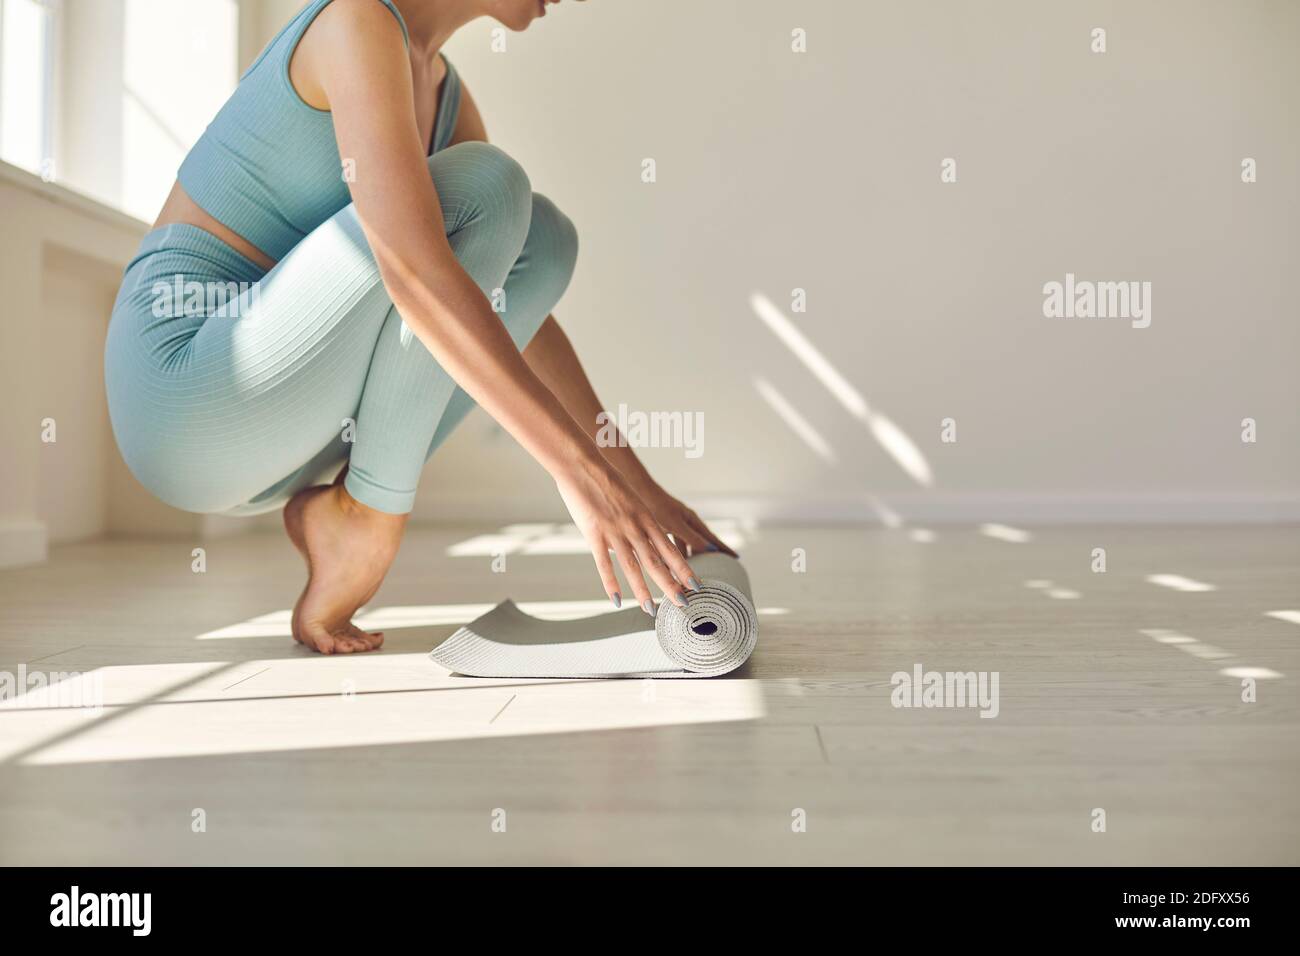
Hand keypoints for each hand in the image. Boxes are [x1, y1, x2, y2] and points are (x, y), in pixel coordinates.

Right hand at [555, 457, 701, 613]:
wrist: (583, 464)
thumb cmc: (606, 480)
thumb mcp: (630, 500)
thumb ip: (636, 520)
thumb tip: (641, 536)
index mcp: (646, 518)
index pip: (669, 548)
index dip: (683, 567)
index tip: (696, 584)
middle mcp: (635, 527)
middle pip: (657, 561)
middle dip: (671, 584)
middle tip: (684, 603)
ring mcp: (615, 531)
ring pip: (633, 566)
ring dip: (643, 590)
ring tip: (651, 610)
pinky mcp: (594, 533)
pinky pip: (604, 563)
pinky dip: (611, 583)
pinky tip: (616, 600)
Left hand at [629, 481, 736, 559]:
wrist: (639, 491)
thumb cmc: (658, 506)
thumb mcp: (676, 525)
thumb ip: (692, 538)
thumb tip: (711, 550)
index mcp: (693, 521)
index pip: (712, 539)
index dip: (723, 549)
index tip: (735, 558)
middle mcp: (687, 522)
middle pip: (703, 542)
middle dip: (710, 555)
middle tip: (720, 567)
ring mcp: (676, 523)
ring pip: (688, 544)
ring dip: (691, 557)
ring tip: (696, 570)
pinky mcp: (665, 525)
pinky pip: (674, 543)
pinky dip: (675, 553)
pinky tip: (671, 563)